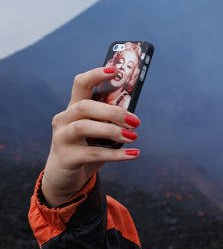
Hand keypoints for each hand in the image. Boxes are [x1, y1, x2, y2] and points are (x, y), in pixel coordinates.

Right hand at [41, 67, 142, 206]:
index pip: (80, 84)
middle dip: (112, 112)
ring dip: (112, 130)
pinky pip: (92, 153)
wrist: (66, 178)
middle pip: (85, 106)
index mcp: (73, 108)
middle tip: (136, 121)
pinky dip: (116, 154)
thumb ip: (110, 122)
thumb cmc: (87, 149)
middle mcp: (64, 119)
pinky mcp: (66, 157)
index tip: (115, 70)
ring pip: (84, 127)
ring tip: (134, 137)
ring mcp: (61, 138)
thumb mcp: (99, 133)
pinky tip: (134, 154)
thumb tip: (134, 116)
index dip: (96, 75)